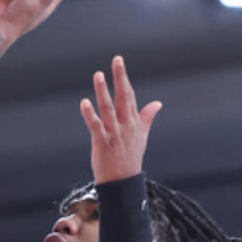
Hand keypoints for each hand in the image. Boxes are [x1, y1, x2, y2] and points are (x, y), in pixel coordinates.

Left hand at [80, 55, 161, 183]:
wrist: (123, 182)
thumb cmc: (131, 158)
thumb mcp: (142, 136)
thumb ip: (147, 117)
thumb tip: (157, 103)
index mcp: (133, 122)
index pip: (129, 95)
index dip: (123, 78)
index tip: (119, 61)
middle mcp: (125, 125)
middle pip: (122, 97)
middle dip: (119, 78)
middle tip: (116, 60)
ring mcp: (113, 133)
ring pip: (108, 109)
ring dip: (103, 92)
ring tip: (98, 75)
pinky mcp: (102, 143)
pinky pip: (95, 126)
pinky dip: (90, 115)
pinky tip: (84, 103)